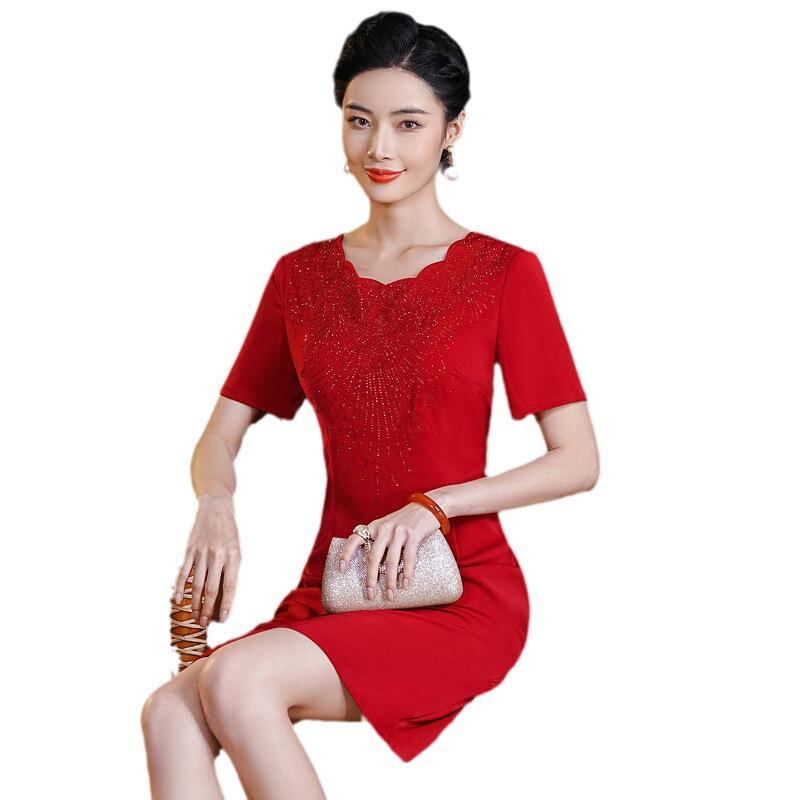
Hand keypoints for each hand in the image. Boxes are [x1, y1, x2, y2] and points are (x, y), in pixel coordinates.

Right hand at [173, 493, 239, 625]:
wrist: (216, 508)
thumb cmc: (228, 533)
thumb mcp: (236, 550)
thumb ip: (230, 571)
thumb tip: (224, 596)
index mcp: (234, 556)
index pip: (230, 586)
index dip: (226, 604)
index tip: (223, 619)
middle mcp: (218, 555)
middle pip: (212, 588)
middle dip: (208, 609)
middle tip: (205, 623)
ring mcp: (202, 553)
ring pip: (197, 584)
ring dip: (195, 603)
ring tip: (195, 617)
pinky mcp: (190, 550)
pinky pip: (184, 572)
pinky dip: (180, 587)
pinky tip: (178, 599)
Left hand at [337, 501, 441, 601]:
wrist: (426, 508)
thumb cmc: (405, 520)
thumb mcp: (387, 525)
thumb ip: (378, 540)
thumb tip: (372, 567)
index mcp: (374, 527)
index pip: (355, 539)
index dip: (346, 554)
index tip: (341, 569)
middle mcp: (384, 528)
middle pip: (373, 557)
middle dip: (371, 579)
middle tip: (370, 595)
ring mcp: (399, 531)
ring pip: (391, 561)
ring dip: (390, 581)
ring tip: (390, 595)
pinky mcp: (414, 535)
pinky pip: (409, 557)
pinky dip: (407, 573)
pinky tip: (405, 584)